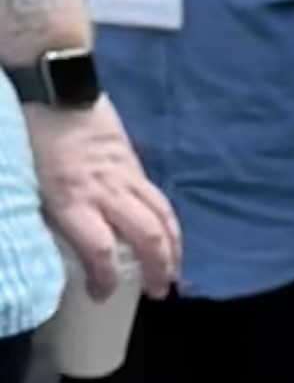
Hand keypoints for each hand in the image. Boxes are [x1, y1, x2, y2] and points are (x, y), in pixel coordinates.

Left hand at [30, 95, 177, 297]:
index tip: (100, 295)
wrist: (55, 87)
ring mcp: (125, 177)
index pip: (100, 251)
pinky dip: (168, 223)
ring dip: (173, 250)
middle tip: (157, 292)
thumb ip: (51, 213)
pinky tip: (167, 236)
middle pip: (147, 238)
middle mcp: (106, 192)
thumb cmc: (34, 133)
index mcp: (72, 198)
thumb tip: (59, 243)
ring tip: (173, 271)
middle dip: (158, 270)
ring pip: (163, 219)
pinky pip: (158, 199)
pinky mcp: (134, 164)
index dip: (105, 279)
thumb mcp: (31, 181)